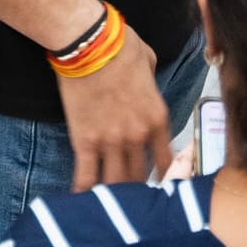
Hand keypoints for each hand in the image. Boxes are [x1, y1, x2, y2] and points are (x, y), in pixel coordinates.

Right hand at [57, 29, 172, 193]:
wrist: (89, 43)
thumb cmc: (120, 45)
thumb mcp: (149, 60)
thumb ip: (152, 81)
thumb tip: (147, 83)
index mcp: (157, 117)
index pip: (166, 159)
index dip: (162, 175)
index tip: (155, 182)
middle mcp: (138, 135)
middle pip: (140, 176)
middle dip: (135, 188)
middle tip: (128, 197)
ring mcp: (111, 141)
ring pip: (116, 182)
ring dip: (112, 194)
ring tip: (107, 203)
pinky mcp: (85, 140)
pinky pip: (85, 175)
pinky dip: (84, 191)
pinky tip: (80, 200)